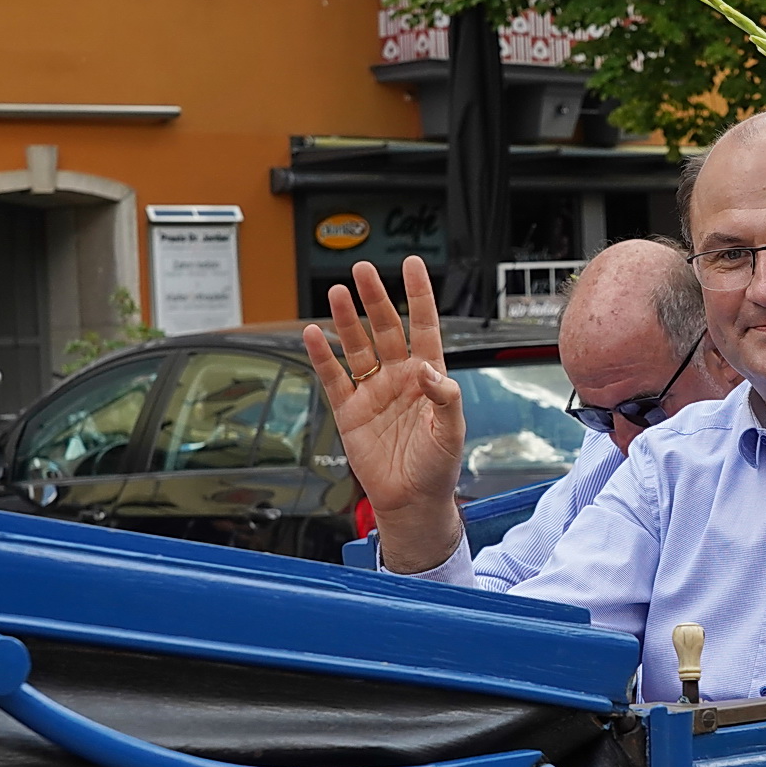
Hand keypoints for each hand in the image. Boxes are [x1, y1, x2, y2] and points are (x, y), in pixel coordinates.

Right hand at [302, 258, 464, 571]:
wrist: (411, 501)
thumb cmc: (438, 467)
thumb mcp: (452, 431)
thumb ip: (446, 398)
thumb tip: (431, 371)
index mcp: (429, 376)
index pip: (424, 326)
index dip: (419, 295)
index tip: (412, 265)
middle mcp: (399, 377)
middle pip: (386, 328)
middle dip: (375, 299)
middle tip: (363, 270)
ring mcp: (373, 391)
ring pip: (358, 346)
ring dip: (348, 320)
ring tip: (338, 293)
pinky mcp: (349, 410)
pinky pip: (333, 377)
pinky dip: (322, 356)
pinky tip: (314, 334)